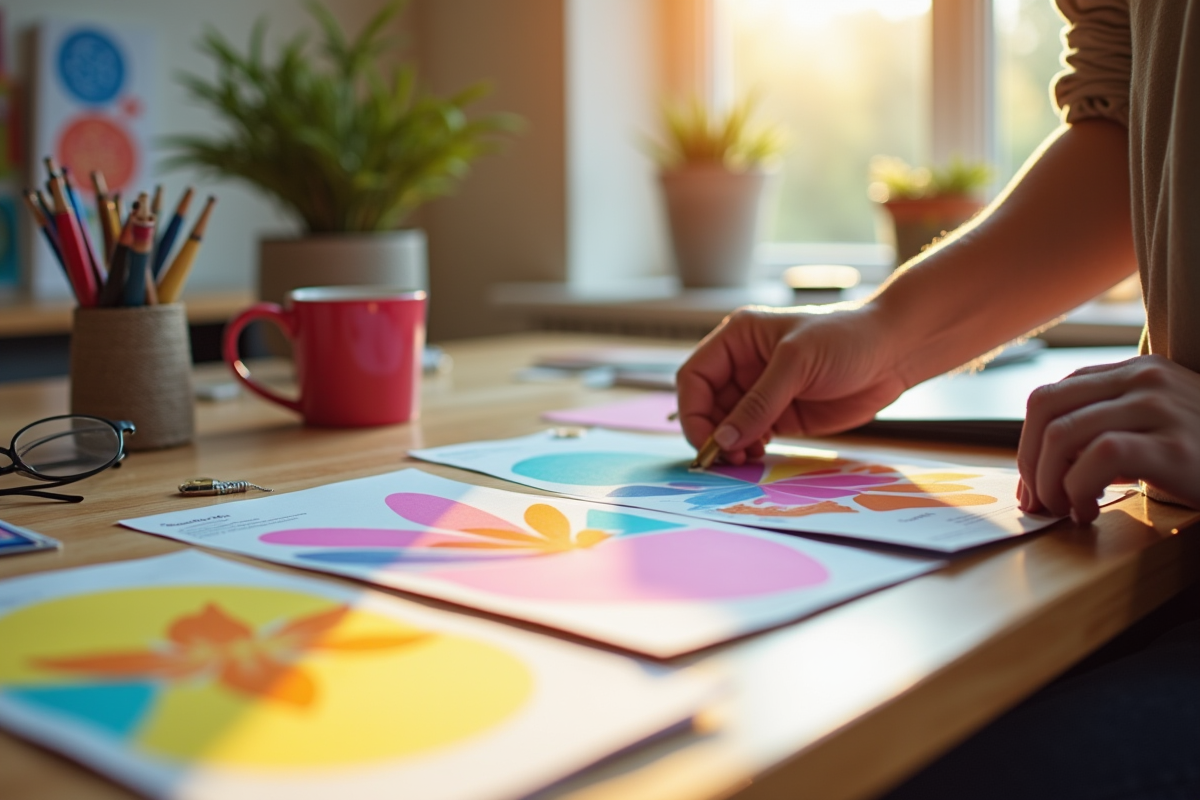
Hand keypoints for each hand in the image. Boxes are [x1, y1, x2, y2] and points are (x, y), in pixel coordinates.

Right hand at [676, 304, 909, 463]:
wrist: (896, 350)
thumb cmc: (847, 337)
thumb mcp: (796, 364)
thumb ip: (758, 403)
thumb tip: (724, 438)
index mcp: (737, 339)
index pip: (695, 377)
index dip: (693, 410)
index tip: (705, 439)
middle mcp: (744, 365)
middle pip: (706, 405)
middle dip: (711, 433)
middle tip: (725, 458)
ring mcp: (763, 392)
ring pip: (727, 425)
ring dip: (730, 445)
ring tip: (745, 459)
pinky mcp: (782, 415)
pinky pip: (752, 436)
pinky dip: (748, 450)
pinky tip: (758, 456)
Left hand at [1017, 354, 1199, 522]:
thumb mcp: (1158, 429)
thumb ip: (1109, 429)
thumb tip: (1044, 466)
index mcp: (1139, 371)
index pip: (1053, 394)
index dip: (1027, 441)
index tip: (1031, 483)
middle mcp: (1146, 380)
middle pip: (1045, 407)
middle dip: (1027, 459)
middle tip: (1038, 501)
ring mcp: (1161, 409)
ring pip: (1062, 433)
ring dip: (1048, 481)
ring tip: (1065, 510)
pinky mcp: (1174, 446)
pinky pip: (1096, 458)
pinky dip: (1076, 489)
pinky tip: (1089, 511)